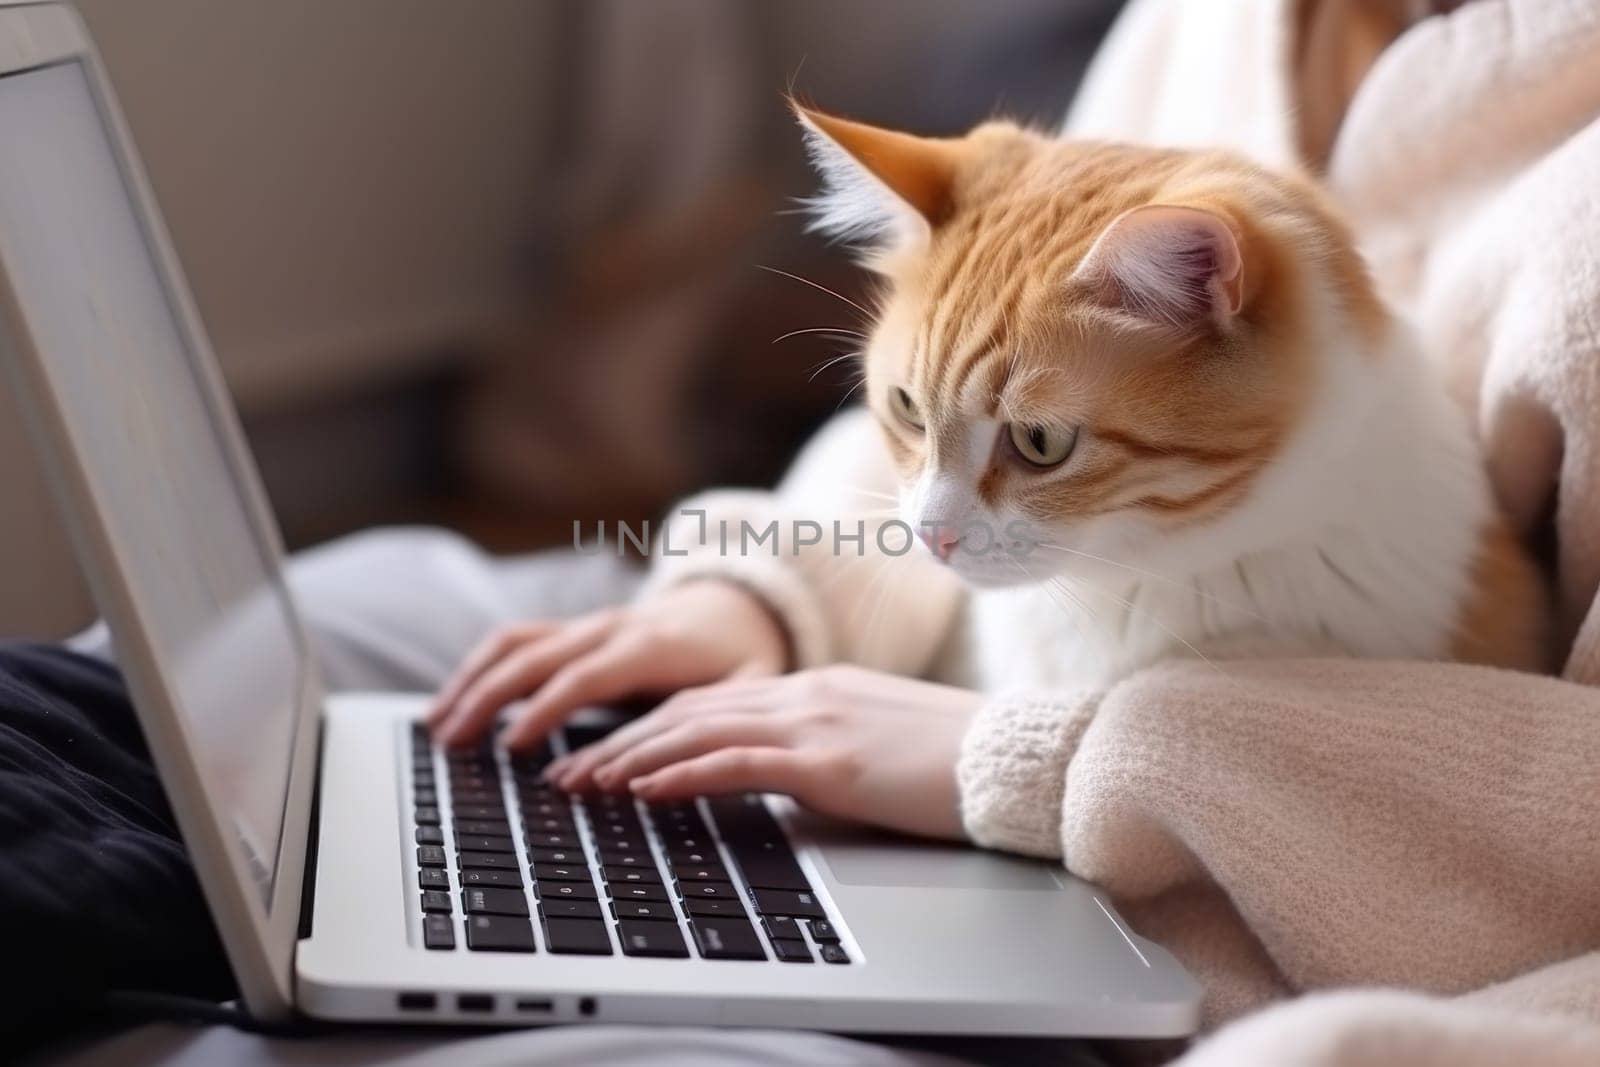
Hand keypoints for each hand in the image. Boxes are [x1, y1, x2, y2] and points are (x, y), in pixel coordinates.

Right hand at [428, 581, 788, 748]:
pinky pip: (518, 640)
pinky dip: (480, 667)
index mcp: (651, 645)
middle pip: (533, 656)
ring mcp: (587, 624)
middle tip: (449, 742)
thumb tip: (681, 764)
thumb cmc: (745, 658)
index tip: (510, 747)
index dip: (545, 710)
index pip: (584, 676)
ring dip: (471, 681)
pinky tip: (455, 701)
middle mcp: (610, 627)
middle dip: (486, 697)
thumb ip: (719, 721)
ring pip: (515, 643)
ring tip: (436, 726)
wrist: (741, 607)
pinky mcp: (574, 629)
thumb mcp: (752, 689)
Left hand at [544, 665, 982, 839]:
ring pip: (697, 732)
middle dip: (620, 741)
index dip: (650, 727)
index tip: (606, 751)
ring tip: (584, 784)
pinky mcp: (825, 762)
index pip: (711, 702)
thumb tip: (785, 769)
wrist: (1009, 759)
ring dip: (631, 759)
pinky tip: (642, 791)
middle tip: (568, 770)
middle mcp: (804, 694)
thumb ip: (823, 743)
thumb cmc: (951, 760)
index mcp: (815, 688)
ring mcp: (813, 723)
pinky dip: (679, 775)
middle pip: (688, 711)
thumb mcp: (874, 740)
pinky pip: (734, 764)